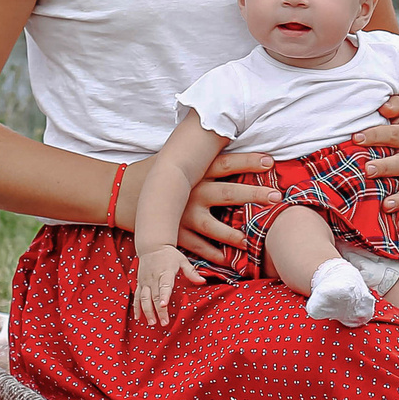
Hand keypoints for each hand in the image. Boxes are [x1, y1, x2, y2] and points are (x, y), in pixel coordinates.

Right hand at [126, 149, 280, 264]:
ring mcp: (181, 215)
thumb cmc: (156, 174)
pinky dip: (213, 255)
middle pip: (227, 192)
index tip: (270, 161)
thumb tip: (228, 139)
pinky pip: (198, 248)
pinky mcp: (174, 234)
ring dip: (235, 234)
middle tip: (276, 197)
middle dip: (253, 194)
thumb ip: (202, 158)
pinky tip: (229, 260)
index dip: (248, 161)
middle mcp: (190, 191)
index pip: (225, 163)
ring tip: (252, 238)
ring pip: (214, 227)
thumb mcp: (178, 160)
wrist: (122, 194)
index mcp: (193, 170)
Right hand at [133, 245, 201, 325]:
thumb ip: (191, 272)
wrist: (152, 246)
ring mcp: (145, 281)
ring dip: (147, 311)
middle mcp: (153, 277)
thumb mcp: (182, 260)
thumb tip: (203, 281)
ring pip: (144, 298)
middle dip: (159, 310)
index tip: (163, 305)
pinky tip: (139, 317)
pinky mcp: (140, 283)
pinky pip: (137, 296)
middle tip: (164, 323)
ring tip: (152, 323)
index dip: (164, 295)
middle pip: (155, 295)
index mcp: (165, 271)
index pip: (164, 284)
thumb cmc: (169, 254)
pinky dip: (137, 307)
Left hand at [357, 96, 398, 217]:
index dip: (374, 135)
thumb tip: (384, 106)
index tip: (355, 137)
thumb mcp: (398, 108)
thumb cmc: (397, 121)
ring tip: (385, 205)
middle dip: (386, 167)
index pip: (392, 134)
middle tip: (368, 170)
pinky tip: (398, 226)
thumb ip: (393, 104)